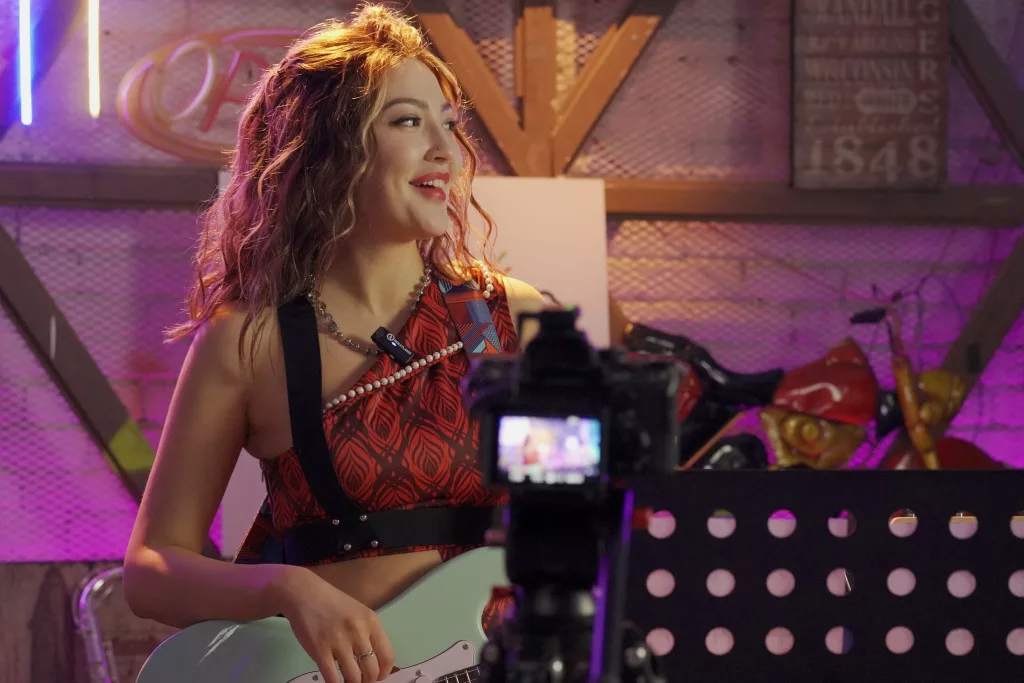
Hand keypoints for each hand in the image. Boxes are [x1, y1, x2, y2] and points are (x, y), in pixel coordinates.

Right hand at [271, 567, 395, 682]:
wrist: (304, 593)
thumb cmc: (331, 603)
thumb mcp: (358, 612)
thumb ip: (368, 633)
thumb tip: (375, 661)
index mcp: (371, 621)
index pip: (388, 656)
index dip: (384, 672)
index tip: (378, 677)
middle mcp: (358, 632)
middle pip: (372, 670)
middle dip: (368, 681)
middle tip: (361, 681)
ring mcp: (339, 641)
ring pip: (354, 677)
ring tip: (348, 681)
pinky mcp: (320, 650)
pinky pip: (332, 678)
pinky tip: (334, 682)